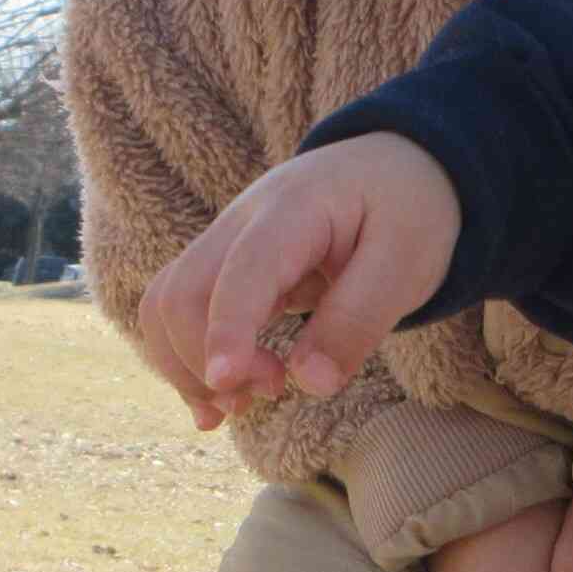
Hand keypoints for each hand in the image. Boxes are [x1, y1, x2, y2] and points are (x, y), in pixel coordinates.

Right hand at [139, 135, 459, 429]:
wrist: (396, 167)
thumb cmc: (407, 211)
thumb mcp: (407, 263)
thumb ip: (359, 320)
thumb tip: (311, 383)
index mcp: (295, 208)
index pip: (243, 270)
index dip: (226, 329)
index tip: (225, 384)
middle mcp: (242, 220)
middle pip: (181, 291)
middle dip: (205, 360)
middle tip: (271, 391)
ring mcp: (225, 241)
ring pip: (165, 304)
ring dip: (186, 365)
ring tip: (242, 404)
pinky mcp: (224, 268)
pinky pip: (180, 313)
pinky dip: (185, 359)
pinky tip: (217, 400)